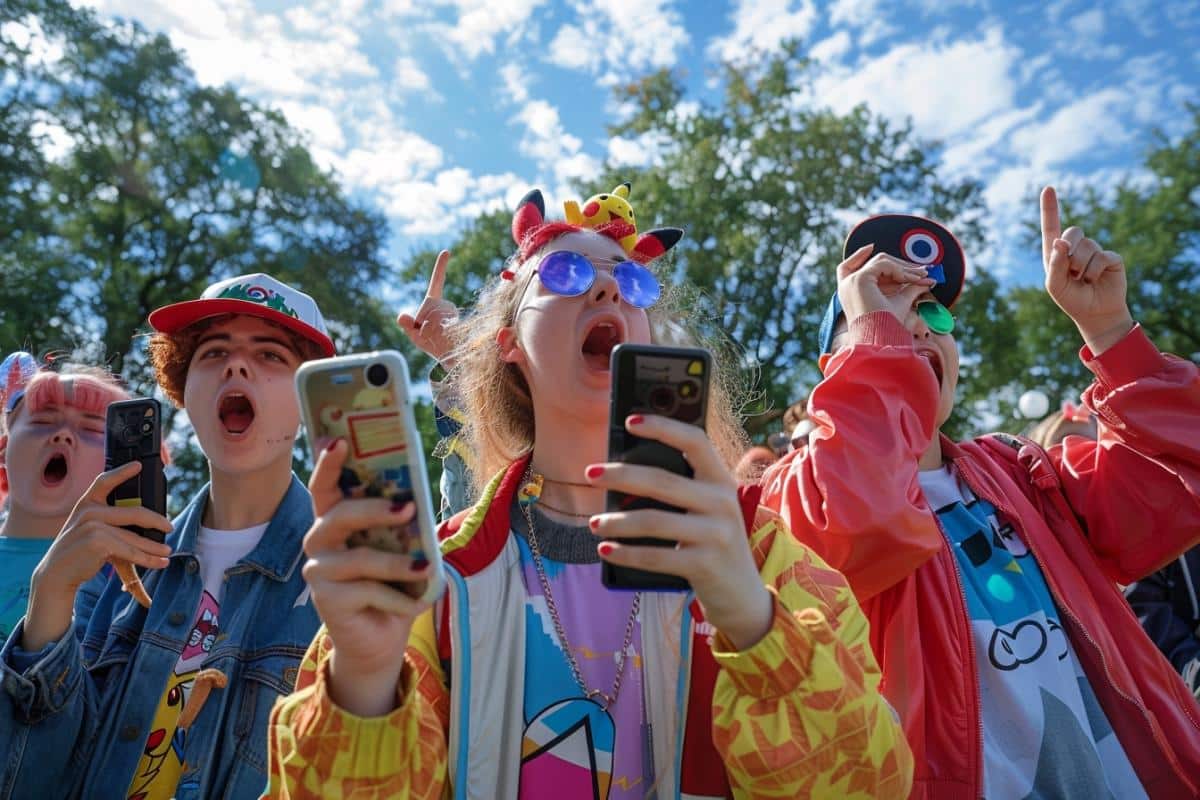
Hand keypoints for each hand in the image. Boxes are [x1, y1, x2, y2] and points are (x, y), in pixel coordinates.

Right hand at [24, 462, 172, 650]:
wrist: (56, 573)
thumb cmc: (78, 551)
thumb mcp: (88, 529)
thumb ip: (110, 522)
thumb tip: (147, 523)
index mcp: (86, 504)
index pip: (104, 481)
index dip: (122, 472)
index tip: (138, 465)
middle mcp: (89, 511)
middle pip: (134, 512)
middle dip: (156, 521)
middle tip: (169, 527)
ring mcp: (93, 525)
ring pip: (134, 537)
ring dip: (154, 547)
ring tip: (167, 552)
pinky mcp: (98, 541)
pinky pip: (130, 551)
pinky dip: (148, 559)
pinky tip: (160, 562)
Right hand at [301, 439, 432, 715]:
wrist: (381, 637)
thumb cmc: (393, 583)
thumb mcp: (401, 548)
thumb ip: (401, 525)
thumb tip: (416, 502)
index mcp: (336, 520)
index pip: (326, 487)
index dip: (329, 464)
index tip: (340, 441)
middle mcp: (319, 541)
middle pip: (340, 515)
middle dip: (375, 509)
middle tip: (408, 508)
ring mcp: (318, 572)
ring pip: (359, 558)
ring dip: (397, 564)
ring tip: (425, 567)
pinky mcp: (327, 601)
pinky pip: (369, 592)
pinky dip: (399, 598)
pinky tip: (415, 604)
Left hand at [397, 250, 458, 365]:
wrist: (450, 357)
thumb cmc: (432, 345)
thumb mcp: (414, 336)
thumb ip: (406, 326)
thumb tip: (400, 316)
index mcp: (435, 302)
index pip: (437, 282)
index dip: (441, 266)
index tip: (447, 251)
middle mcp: (447, 304)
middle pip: (427, 310)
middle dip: (421, 325)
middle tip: (429, 335)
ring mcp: (453, 313)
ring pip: (431, 319)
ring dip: (428, 332)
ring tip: (437, 338)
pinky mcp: (457, 323)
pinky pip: (439, 327)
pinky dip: (435, 335)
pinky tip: (443, 340)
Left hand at [586, 416, 773, 650]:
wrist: (743, 595)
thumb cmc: (713, 544)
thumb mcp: (708, 511)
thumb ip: (682, 490)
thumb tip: (624, 473)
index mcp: (721, 481)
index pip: (695, 442)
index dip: (664, 427)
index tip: (630, 421)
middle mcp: (722, 502)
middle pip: (662, 480)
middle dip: (620, 475)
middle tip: (591, 473)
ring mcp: (716, 534)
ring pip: (653, 520)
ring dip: (617, 521)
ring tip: (595, 523)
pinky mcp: (705, 564)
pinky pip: (655, 556)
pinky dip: (625, 554)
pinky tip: (606, 550)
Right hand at [837, 244, 936, 327]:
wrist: (881, 339)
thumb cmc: (888, 327)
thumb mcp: (901, 302)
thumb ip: (910, 288)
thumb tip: (927, 280)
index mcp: (851, 292)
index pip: (847, 267)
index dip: (858, 255)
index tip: (871, 247)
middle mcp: (847, 286)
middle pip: (872, 262)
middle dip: (898, 264)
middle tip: (921, 270)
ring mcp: (852, 281)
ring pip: (880, 260)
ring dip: (904, 267)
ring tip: (922, 276)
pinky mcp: (860, 279)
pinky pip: (883, 264)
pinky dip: (900, 270)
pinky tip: (912, 280)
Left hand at [1040, 187, 1132, 353]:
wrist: (1094, 312)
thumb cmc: (1071, 298)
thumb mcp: (1055, 285)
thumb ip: (1055, 264)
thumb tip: (1059, 241)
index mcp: (1056, 252)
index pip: (1051, 226)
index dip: (1050, 207)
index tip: (1048, 188)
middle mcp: (1075, 247)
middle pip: (1072, 232)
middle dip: (1070, 254)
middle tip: (1072, 274)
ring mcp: (1094, 250)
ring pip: (1086, 246)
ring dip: (1082, 267)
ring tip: (1083, 280)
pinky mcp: (1111, 257)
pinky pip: (1101, 256)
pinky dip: (1094, 271)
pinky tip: (1095, 279)